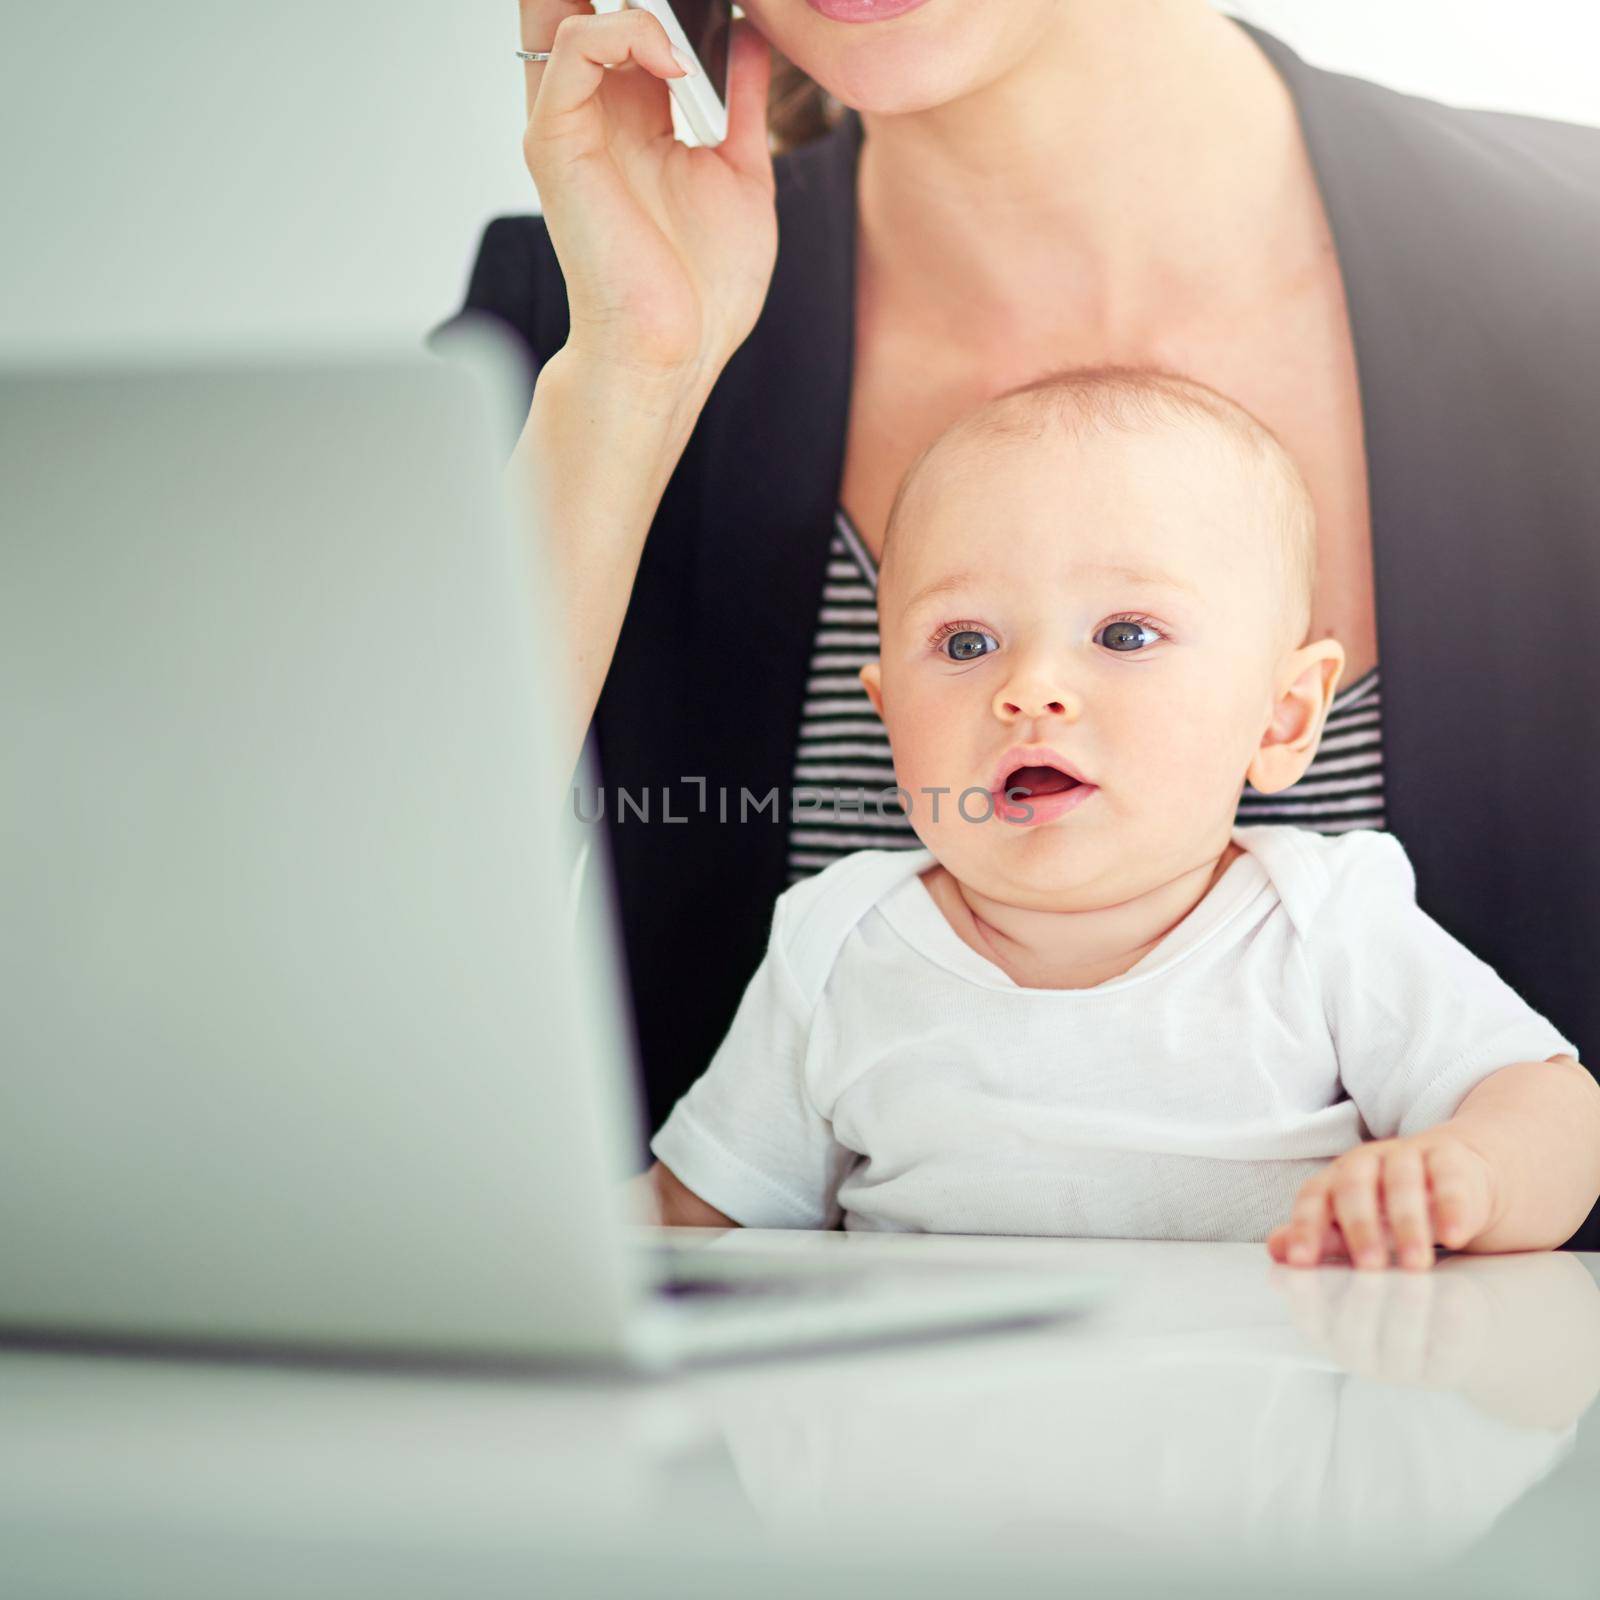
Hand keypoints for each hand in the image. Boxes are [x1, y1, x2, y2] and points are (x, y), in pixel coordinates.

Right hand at [519, 3, 778, 384]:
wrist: (673, 355)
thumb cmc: (703, 292)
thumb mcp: (742, 174)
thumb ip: (743, 99)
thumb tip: (752, 33)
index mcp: (632, 114)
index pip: (621, 15)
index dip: (658, 5)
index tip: (713, 6)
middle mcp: (593, 112)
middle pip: (575, 4)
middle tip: (683, 4)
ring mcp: (568, 124)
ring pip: (564, 7)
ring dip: (637, 7)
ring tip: (686, 44)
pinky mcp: (556, 144)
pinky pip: (574, 47)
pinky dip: (627, 34)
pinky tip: (677, 67)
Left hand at [1266, 1128, 1500, 1270]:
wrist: (1457, 1173)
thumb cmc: (1394, 1206)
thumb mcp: (1356, 1225)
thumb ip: (1321, 1237)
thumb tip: (1277, 1251)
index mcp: (1336, 1178)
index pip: (1313, 1197)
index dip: (1305, 1227)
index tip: (1301, 1262)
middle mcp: (1367, 1162)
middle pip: (1354, 1187)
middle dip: (1359, 1227)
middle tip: (1369, 1267)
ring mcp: (1408, 1156)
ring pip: (1401, 1182)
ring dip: (1407, 1224)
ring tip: (1414, 1264)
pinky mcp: (1450, 1159)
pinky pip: (1449, 1179)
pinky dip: (1451, 1207)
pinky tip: (1454, 1237)